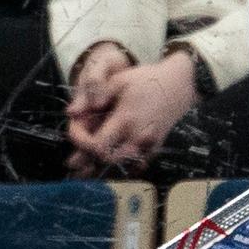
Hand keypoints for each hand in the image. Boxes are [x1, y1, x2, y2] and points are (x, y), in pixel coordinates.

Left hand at [68, 52, 197, 173]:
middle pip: (106, 160)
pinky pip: (134, 167)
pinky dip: (119, 168)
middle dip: (87, 156)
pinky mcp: (153, 150)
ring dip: (100, 165)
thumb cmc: (145, 80)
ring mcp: (147, 146)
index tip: (72, 130)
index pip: (97, 145)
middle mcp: (137, 137)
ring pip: (119, 166)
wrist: (178, 86)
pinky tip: (107, 166)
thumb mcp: (118, 80)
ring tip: (83, 167)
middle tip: (75, 151)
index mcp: (126, 119)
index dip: (80, 141)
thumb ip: (94, 96)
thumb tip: (71, 113)